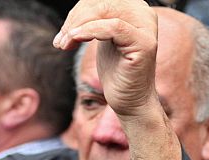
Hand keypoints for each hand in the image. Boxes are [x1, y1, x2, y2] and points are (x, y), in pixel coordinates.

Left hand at [53, 0, 158, 118]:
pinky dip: (88, 31)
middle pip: (100, 2)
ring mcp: (147, 28)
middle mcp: (145, 14)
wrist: (131, 101)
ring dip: (77, 26)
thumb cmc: (116, 72)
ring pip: (103, 11)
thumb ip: (95, 18)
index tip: (64, 33)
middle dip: (75, 19)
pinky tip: (74, 40)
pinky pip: (111, 26)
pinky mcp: (145, 43)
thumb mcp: (103, 37)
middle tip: (61, 41)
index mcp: (136, 9)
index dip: (78, 11)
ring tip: (64, 44)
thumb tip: (75, 8)